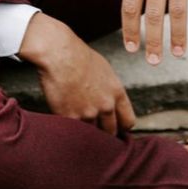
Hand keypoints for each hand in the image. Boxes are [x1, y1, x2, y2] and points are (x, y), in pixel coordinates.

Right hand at [18, 12, 135, 134]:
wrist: (59, 54)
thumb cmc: (79, 56)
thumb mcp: (104, 71)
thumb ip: (109, 90)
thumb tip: (109, 101)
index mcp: (116, 93)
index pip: (128, 121)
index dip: (120, 126)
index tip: (114, 126)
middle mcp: (105, 106)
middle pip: (110, 132)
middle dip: (102, 131)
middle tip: (94, 128)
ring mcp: (88, 113)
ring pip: (90, 134)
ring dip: (84, 131)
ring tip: (76, 123)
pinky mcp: (70, 117)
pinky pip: (72, 130)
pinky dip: (68, 128)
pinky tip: (64, 119)